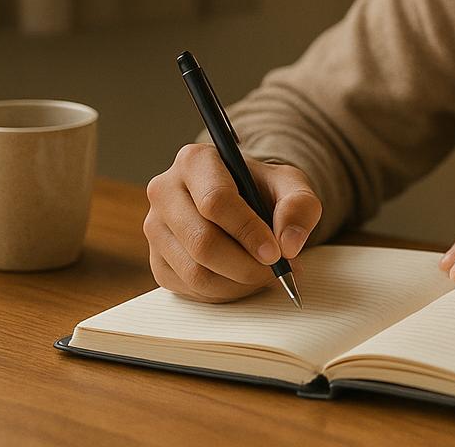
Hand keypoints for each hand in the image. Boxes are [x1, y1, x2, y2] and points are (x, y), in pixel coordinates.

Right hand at [144, 144, 322, 302]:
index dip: (248, 231)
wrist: (243, 200)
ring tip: (266, 275)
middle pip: (202, 242)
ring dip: (238, 283)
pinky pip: (190, 289)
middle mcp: (165, 191)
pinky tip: (244, 279)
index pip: (215, 201)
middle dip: (246, 265)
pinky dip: (224, 293)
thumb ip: (299, 205)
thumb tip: (289, 244)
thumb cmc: (262, 189)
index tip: (275, 252)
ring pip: (195, 272)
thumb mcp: (290, 185)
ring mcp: (155, 228)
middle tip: (277, 271)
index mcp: (194, 161)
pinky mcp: (157, 260)